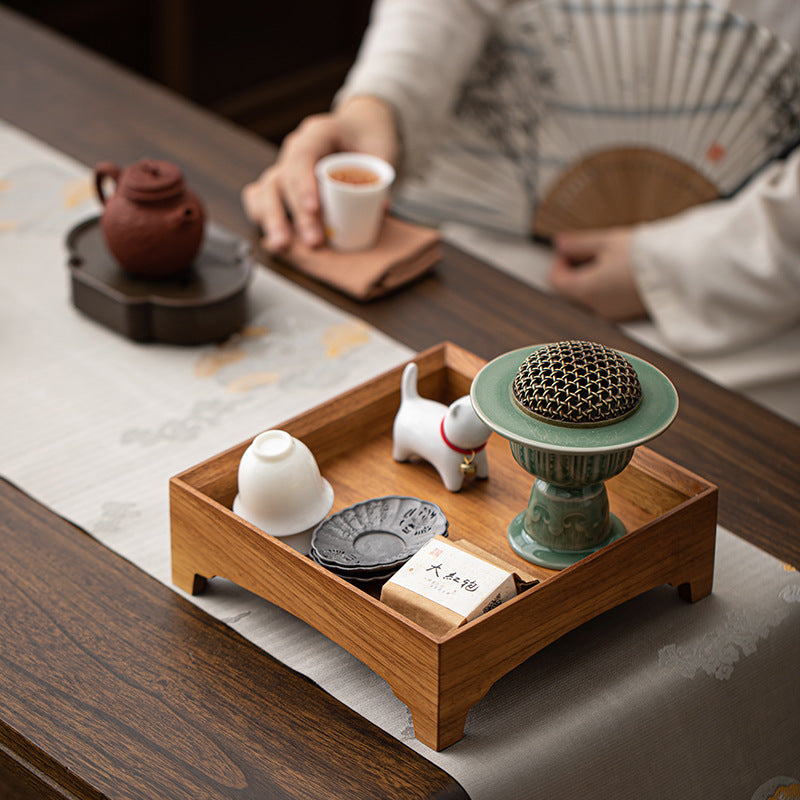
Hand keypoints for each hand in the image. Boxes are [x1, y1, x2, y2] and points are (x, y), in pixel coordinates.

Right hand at [241, 96, 399, 251]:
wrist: (356, 128)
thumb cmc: (367, 138)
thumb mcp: (382, 149)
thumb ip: (381, 176)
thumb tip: (381, 207)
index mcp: (319, 132)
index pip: (304, 155)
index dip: (305, 183)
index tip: (314, 209)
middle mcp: (295, 147)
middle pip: (285, 179)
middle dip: (297, 214)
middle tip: (314, 242)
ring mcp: (286, 165)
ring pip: (267, 190)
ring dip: (273, 220)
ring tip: (282, 246)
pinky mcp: (282, 183)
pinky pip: (262, 197)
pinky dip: (262, 217)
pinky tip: (270, 238)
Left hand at [548, 228, 647, 320]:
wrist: (683, 272)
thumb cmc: (646, 257)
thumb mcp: (607, 241)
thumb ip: (579, 243)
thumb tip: (560, 243)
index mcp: (586, 291)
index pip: (556, 281)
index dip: (560, 261)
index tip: (572, 248)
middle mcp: (597, 307)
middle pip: (573, 289)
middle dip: (578, 268)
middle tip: (594, 249)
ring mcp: (614, 313)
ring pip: (592, 294)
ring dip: (595, 276)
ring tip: (614, 257)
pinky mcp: (629, 313)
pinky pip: (610, 299)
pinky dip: (610, 285)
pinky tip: (626, 270)